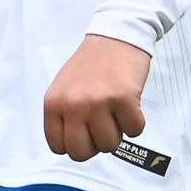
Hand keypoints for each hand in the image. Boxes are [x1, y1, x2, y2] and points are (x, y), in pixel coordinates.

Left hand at [43, 34, 151, 161]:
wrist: (114, 37)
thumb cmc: (90, 65)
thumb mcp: (63, 90)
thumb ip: (63, 117)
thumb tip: (70, 147)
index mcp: (53, 103)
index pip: (58, 146)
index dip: (75, 144)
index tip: (84, 134)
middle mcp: (73, 105)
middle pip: (81, 152)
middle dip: (95, 145)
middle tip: (102, 127)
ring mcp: (98, 102)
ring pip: (109, 145)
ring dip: (117, 132)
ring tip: (114, 112)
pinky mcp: (124, 99)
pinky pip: (134, 131)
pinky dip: (136, 122)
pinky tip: (130, 105)